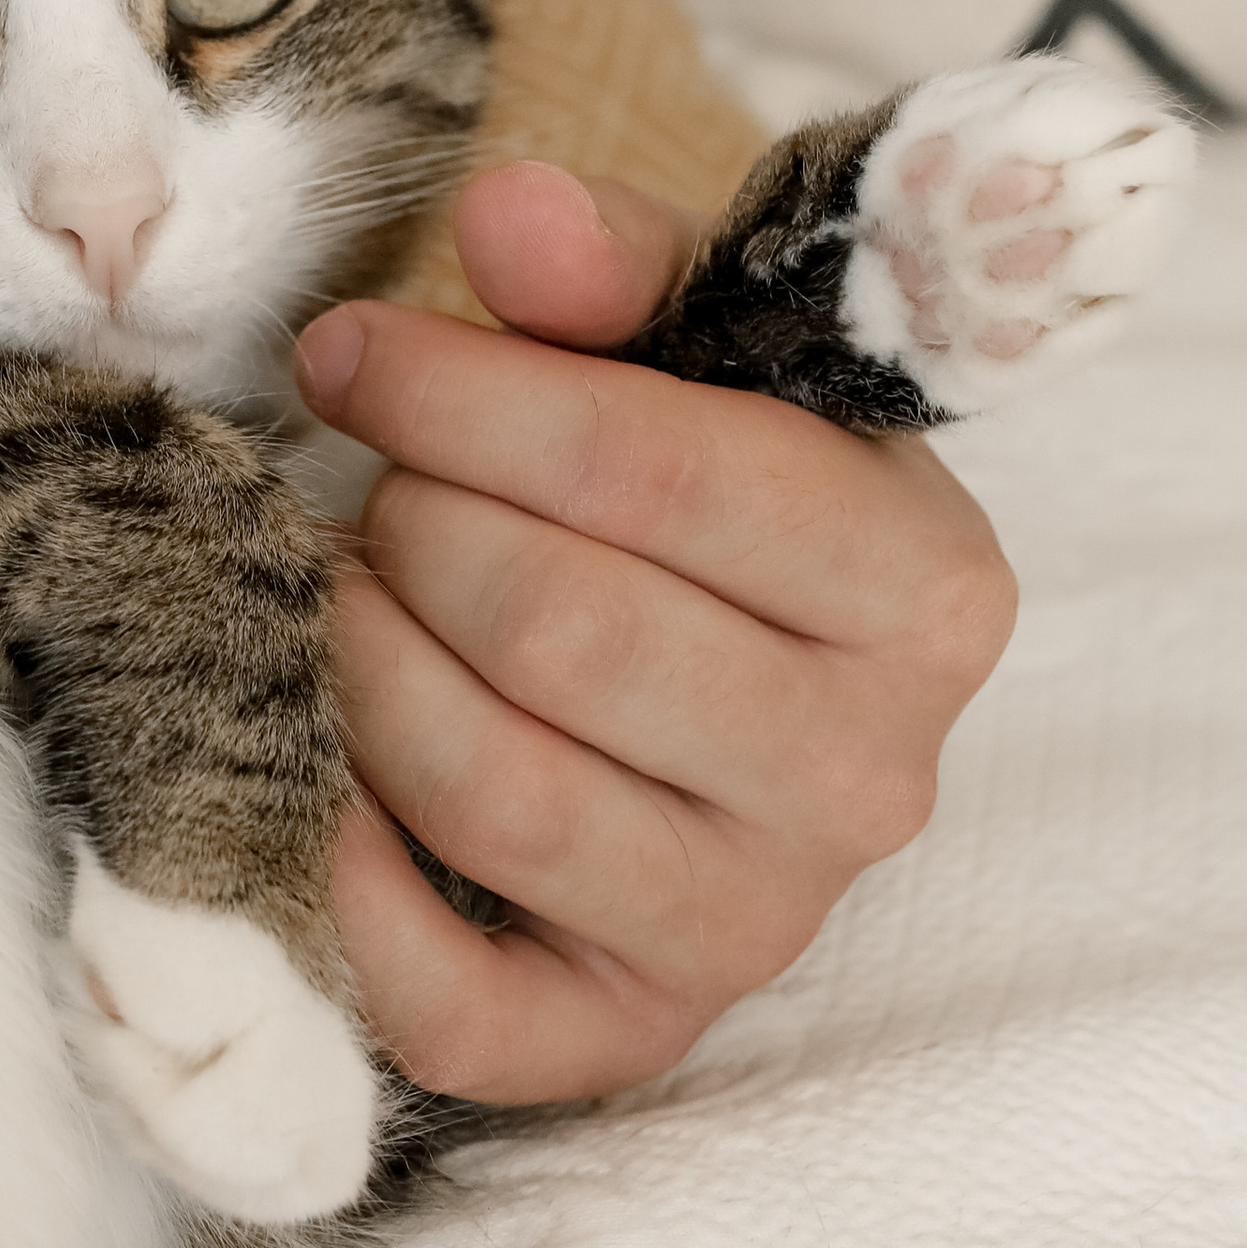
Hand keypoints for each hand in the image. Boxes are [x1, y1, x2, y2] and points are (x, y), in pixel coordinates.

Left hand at [299, 161, 1016, 1102]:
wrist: (739, 674)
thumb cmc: (704, 490)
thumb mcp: (695, 348)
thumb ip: (615, 265)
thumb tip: (508, 214)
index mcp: (929, 589)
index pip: (660, 471)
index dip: (465, 395)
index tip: (351, 352)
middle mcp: (874, 777)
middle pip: (560, 628)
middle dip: (416, 527)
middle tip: (372, 485)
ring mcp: (759, 923)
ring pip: (494, 791)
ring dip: (363, 665)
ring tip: (338, 590)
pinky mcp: (631, 1033)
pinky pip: (455, 1004)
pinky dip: (346, 887)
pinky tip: (317, 770)